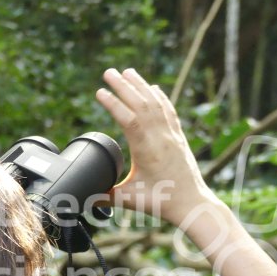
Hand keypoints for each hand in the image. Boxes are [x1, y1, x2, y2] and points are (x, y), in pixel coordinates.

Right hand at [96, 68, 218, 226]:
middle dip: (124, 86)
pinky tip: (153, 88)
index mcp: (148, 151)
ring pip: (156, 103)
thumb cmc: (162, 202)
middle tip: (108, 72)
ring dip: (141, 86)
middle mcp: (161, 138)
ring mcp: (172, 136)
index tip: (99, 91)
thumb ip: (106, 197)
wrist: (192, 204)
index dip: (114, 104)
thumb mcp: (130, 200)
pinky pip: (169, 111)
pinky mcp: (179, 137)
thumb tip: (84, 198)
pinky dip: (160, 97)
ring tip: (127, 71)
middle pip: (142, 104)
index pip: (129, 120)